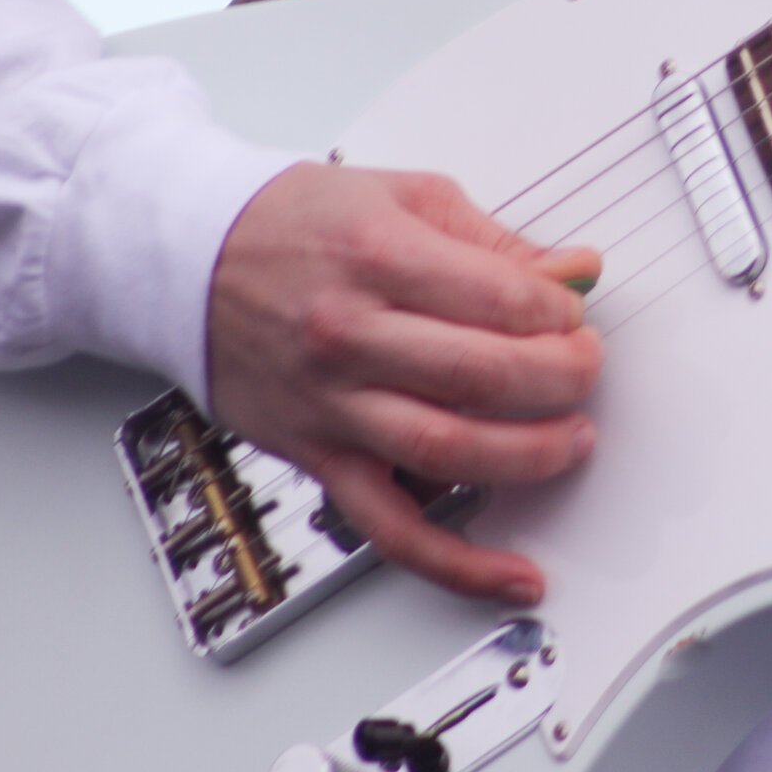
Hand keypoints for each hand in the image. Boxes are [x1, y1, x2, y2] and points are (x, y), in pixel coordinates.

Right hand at [206, 163, 604, 605]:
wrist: (188, 260)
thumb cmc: (295, 224)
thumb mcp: (404, 197)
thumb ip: (494, 241)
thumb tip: (576, 273)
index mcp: (379, 256)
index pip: (504, 299)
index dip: (561, 312)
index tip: (570, 314)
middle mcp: (351, 334)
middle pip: (486, 376)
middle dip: (563, 378)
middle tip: (583, 370)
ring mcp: (332, 405)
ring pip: (450, 453)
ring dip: (533, 456)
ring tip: (572, 440)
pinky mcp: (317, 458)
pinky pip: (391, 529)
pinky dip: (457, 563)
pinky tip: (513, 574)